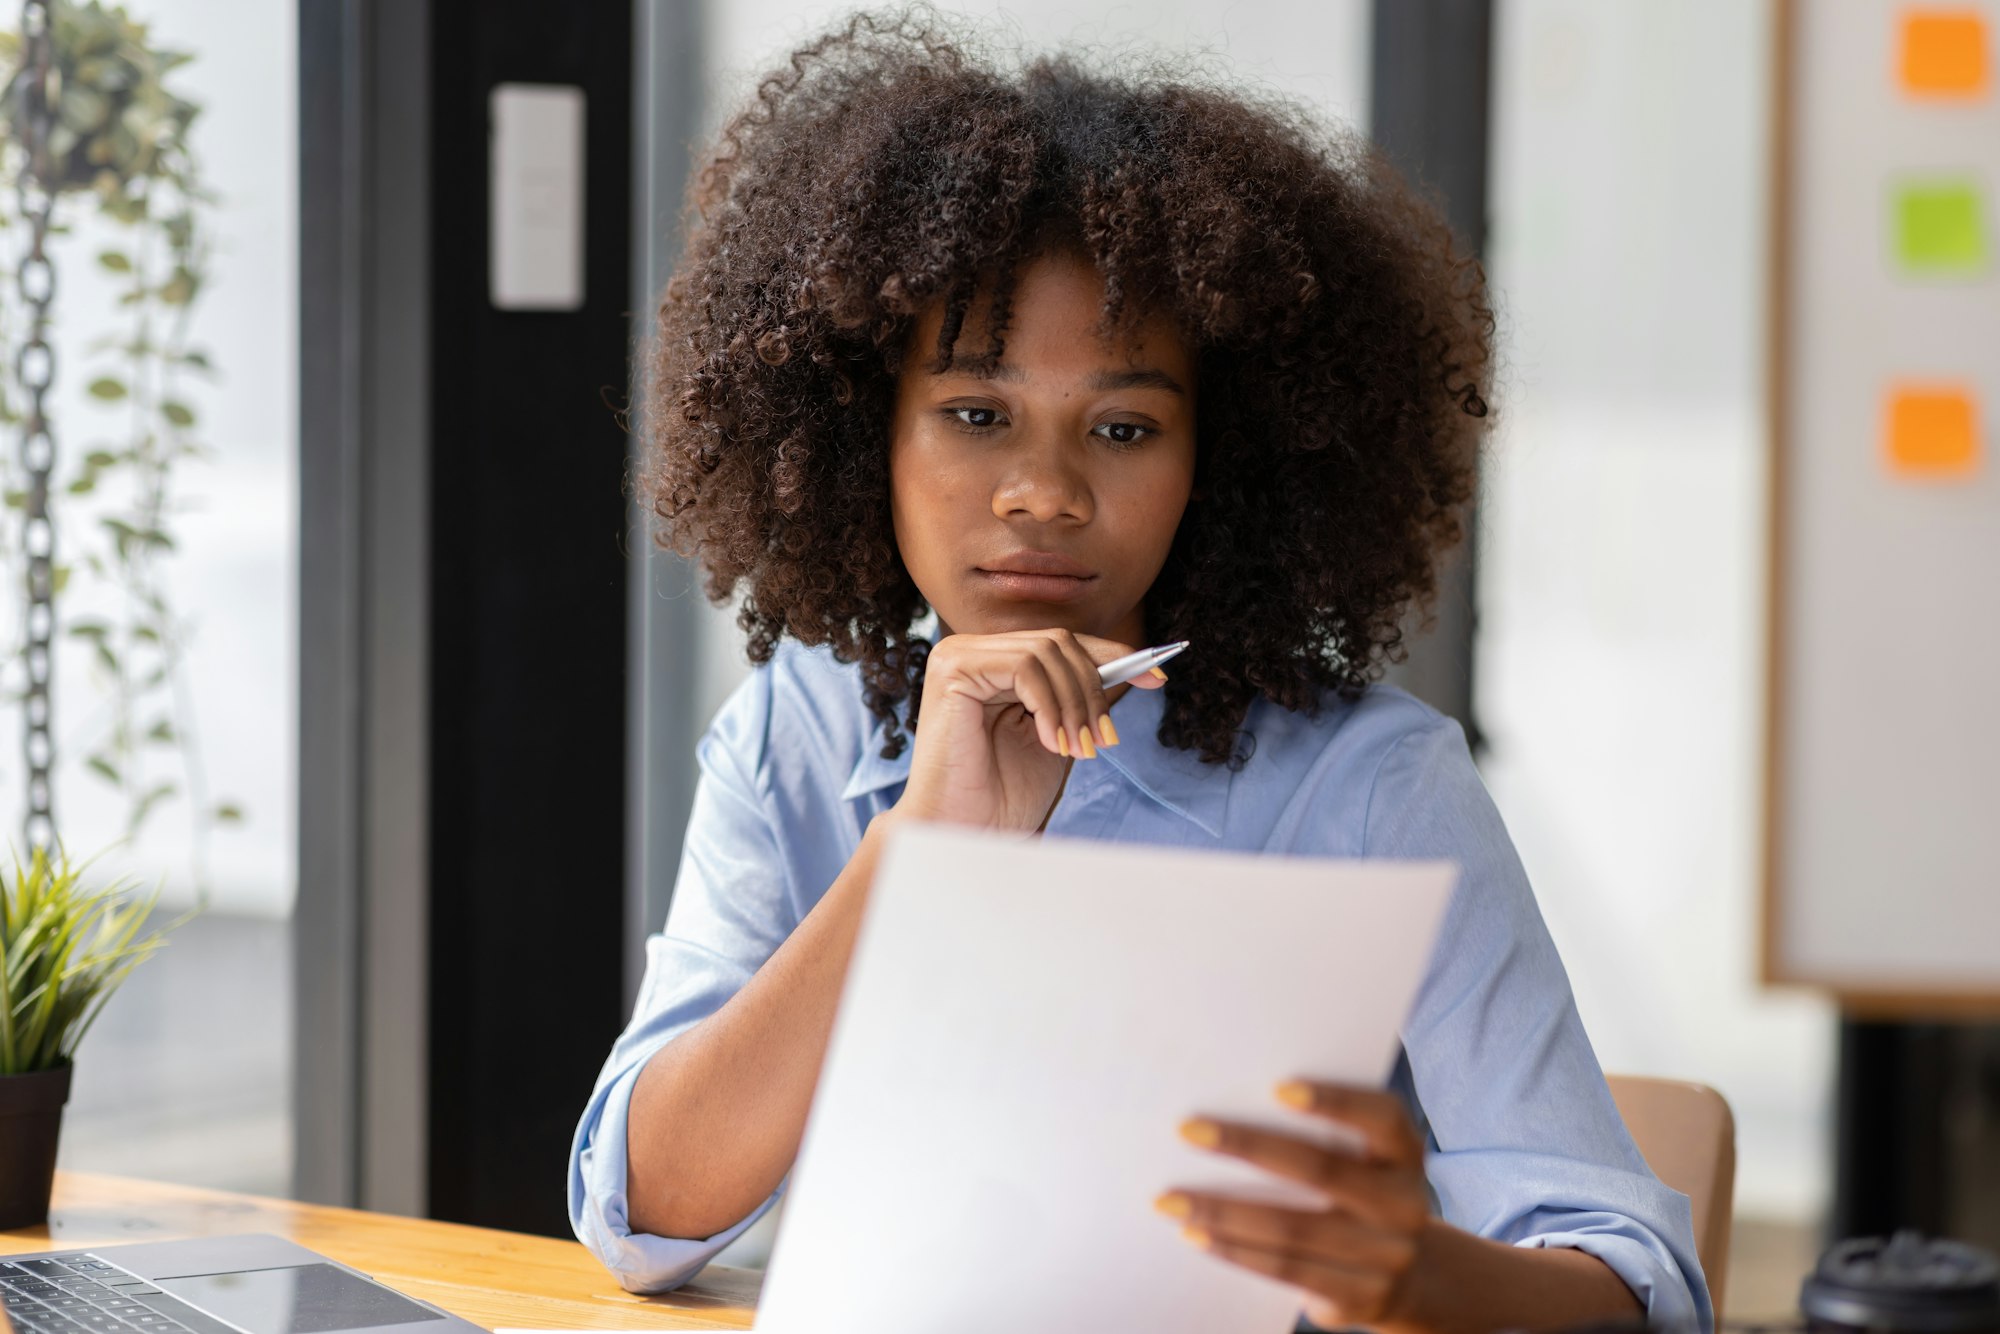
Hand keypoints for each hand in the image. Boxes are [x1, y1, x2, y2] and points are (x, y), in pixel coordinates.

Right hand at [890, 628, 1163, 833]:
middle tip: (1105, 739)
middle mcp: (974, 652)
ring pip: (1047, 651)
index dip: (1112, 656)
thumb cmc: (1004, 796)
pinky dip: (1050, 705)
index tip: (1156, 678)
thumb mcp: (1059, 737)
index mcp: (996, 665)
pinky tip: (1053, 743)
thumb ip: (1080, 700)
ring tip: (1078, 750)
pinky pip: (1024, 666)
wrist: (966, 834)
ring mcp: (958, 655)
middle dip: (1095, 690)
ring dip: (1075, 703)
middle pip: (1059, 642)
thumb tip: (1133, 668)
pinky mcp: (952, 668)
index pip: (1062, 644)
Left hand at [1158, 1081, 1433, 1332]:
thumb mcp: (1360, 1161)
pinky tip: (1197, 1236)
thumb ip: (1319, 1135)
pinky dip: (1236, 1251)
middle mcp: (1405, 1204)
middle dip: (1247, 1146)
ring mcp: (1387, 1256)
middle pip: (1323, 1170)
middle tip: (1187, 1131)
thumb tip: (1225, 1104)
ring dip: (1223, 1212)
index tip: (1277, 1087)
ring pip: (1293, 1229)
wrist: (1407, 1276)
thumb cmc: (1358, 1194)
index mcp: (1404, 1154)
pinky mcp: (1360, 1297)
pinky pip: (1287, 1270)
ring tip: (1172, 1200)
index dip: (1335, 1100)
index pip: (1381, 1117)